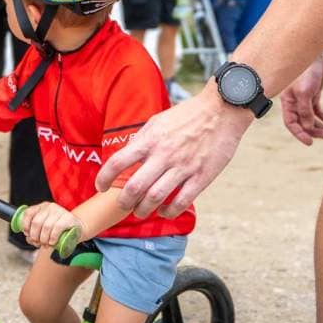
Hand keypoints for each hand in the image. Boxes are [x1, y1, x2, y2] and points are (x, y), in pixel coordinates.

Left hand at [20, 201, 82, 247]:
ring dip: (44, 239)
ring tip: (46, 245)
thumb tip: (28, 238)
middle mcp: (50, 207)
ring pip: (46, 227)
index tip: (27, 234)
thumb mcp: (45, 227)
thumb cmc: (58, 229)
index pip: (28, 213)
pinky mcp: (69, 218)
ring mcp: (60, 211)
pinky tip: (52, 242)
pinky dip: (52, 238)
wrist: (77, 228)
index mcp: (42, 207)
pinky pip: (57, 228)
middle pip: (36, 222)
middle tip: (38, 243)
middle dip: (35, 236)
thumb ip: (35, 232)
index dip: (25, 225)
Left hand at [95, 81, 253, 218]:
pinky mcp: (201, 177)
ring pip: (155, 198)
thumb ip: (142, 140)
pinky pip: (181, 201)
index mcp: (150, 139)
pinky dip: (169, 211)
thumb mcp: (158, 121)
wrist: (222, 110)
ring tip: (140, 212)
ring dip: (144, 209)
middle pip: (134, 187)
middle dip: (124, 202)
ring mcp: (183, 167)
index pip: (117, 162)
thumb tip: (126, 155)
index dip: (104, 178)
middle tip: (122, 206)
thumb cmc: (187, 115)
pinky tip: (164, 211)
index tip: (100, 187)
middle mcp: (163, 154)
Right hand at [280, 56, 322, 144]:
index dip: (299, 134)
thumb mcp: (305, 92)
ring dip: (319, 126)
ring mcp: (304, 98)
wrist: (316, 55)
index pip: (291, 123)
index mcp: (287, 101)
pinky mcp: (313, 94)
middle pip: (302, 122)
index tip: (310, 142)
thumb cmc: (306, 71)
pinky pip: (317, 110)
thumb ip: (305, 110)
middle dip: (313, 131)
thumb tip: (307, 126)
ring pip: (310, 118)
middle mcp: (294, 102)